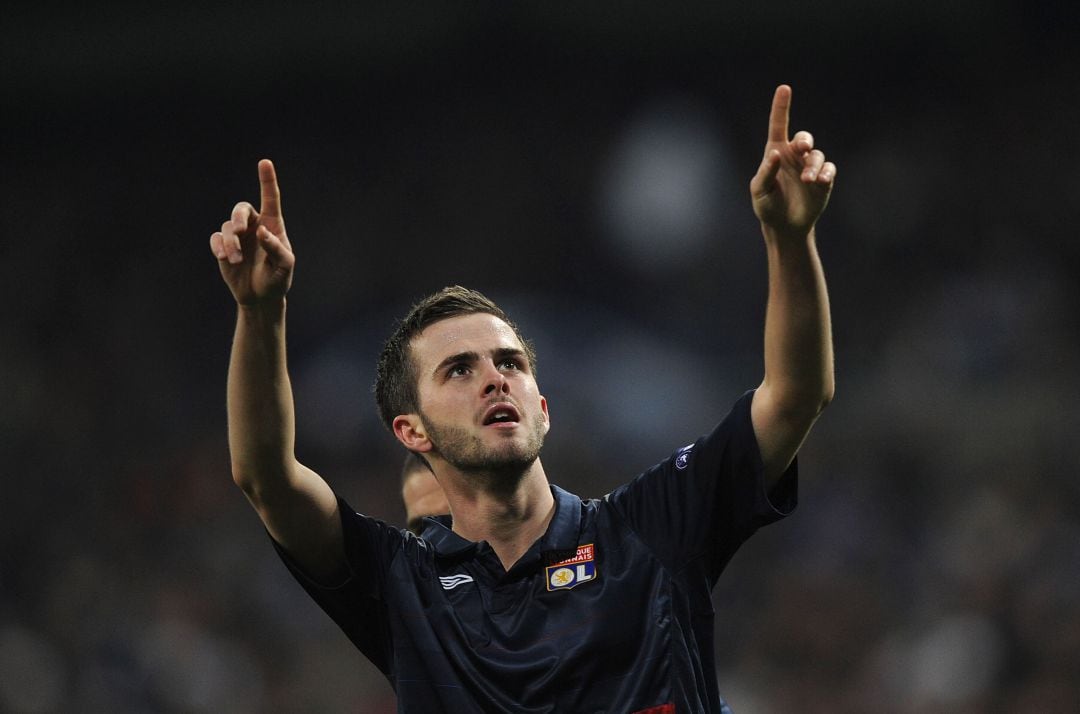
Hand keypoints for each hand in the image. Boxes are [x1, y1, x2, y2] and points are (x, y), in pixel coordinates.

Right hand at [210, 159, 294, 305]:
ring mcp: (237, 236)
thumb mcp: (285, 266)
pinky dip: (219, 247)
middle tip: (240, 230)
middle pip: (241, 208)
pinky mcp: (223, 246)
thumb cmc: (278, 279)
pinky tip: (226, 258)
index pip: (270, 199)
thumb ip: (276, 248)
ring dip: (231, 243)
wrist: (260, 297)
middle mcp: (254, 226)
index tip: (265, 162)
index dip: (267, 180)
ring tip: (236, 260)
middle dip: (238, 217)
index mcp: (273, 225)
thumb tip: (261, 231)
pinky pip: (216, 238)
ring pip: (228, 227)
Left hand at [750, 85, 835, 236]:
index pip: (778, 125)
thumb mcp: (759, 191)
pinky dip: (826, 173)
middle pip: (804, 137)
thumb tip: (774, 154)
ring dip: (813, 166)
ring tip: (808, 180)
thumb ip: (766, 172)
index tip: (784, 88)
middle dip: (805, 140)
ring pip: (817, 156)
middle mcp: (794, 156)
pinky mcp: (824, 180)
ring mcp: (810, 167)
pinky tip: (820, 181)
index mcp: (776, 152)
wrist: (785, 225)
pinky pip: (829, 169)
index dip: (781, 107)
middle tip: (802, 147)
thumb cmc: (767, 206)